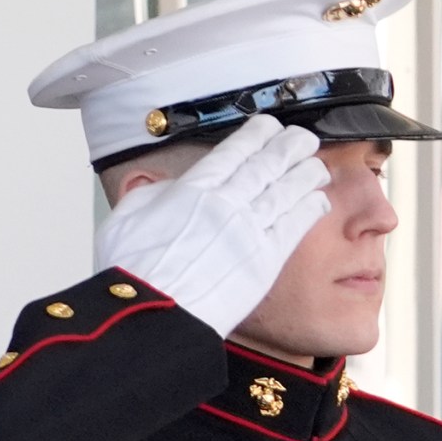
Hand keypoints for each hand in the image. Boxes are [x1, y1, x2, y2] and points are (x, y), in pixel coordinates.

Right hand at [95, 114, 332, 338]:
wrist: (154, 312)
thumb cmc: (134, 274)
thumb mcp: (124, 221)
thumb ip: (144, 196)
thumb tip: (152, 183)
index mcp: (192, 189)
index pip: (235, 150)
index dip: (257, 135)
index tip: (268, 128)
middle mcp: (226, 201)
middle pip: (268, 162)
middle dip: (289, 146)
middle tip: (302, 139)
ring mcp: (248, 228)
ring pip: (288, 187)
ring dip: (306, 172)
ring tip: (315, 166)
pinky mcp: (265, 256)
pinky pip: (296, 222)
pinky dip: (309, 207)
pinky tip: (316, 200)